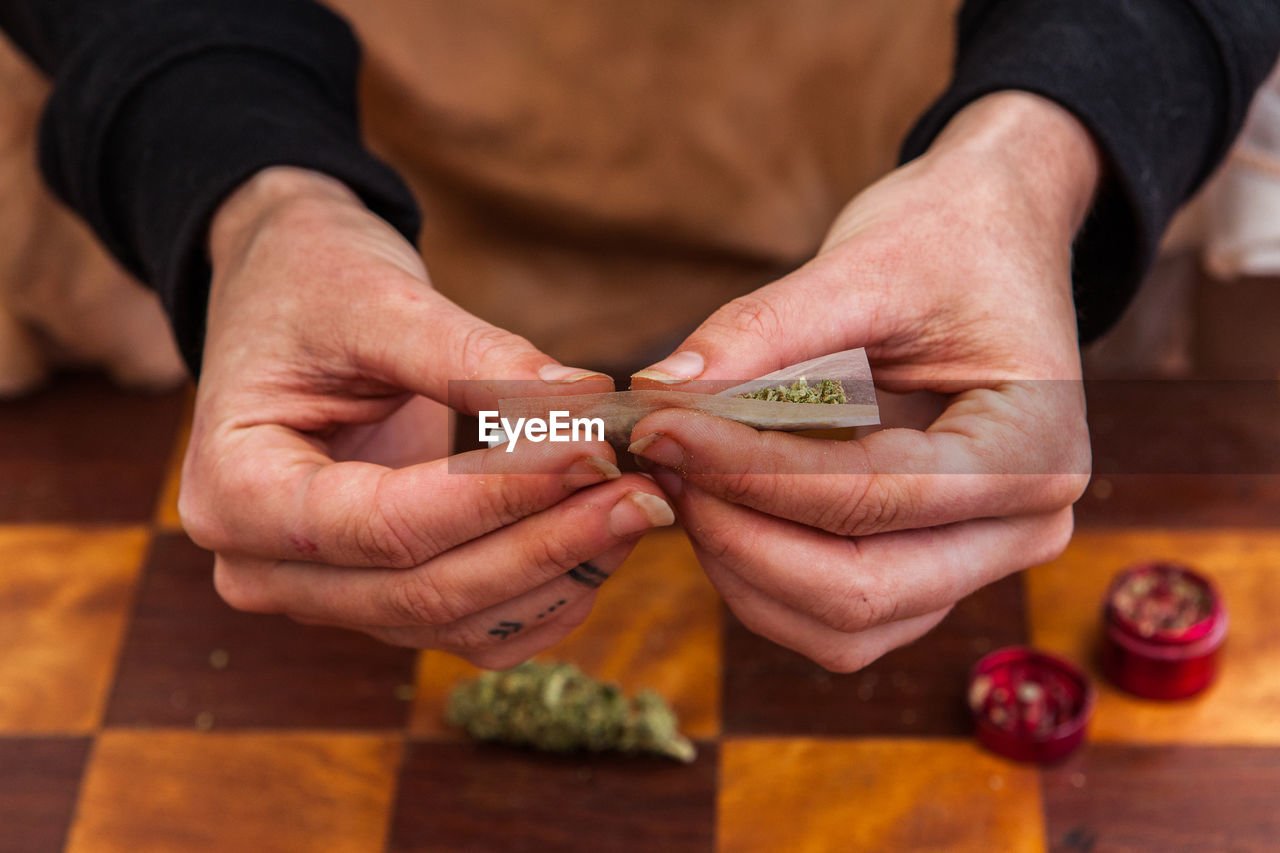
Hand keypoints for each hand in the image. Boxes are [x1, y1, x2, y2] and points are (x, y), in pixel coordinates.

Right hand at [179, 167, 673, 667]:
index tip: (594, 449)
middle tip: (644, 490)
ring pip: (459, 621)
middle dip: (547, 544)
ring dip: (559, 572)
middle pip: (426, 591)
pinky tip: (601, 540)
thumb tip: (586, 403)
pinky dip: (544, 594)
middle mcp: (269, 568)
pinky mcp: (383, 598)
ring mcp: (327, 596)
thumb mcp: (378, 301)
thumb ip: (474, 357)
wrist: (291, 297)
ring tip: (640, 502)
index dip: (500, 494)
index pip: (386, 524)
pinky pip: (474, 629)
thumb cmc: (312, 285)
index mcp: (236, 491)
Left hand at [627, 92, 1097, 670]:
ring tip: (684, 477)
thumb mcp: (863, 265)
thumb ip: (762, 331)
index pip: (875, 495)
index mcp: (1033, 449)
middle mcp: (1022, 527)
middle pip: (861, 592)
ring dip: (742, 568)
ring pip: (842, 628)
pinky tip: (719, 504)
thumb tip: (658, 395)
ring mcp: (978, 562)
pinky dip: (761, 578)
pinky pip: (836, 620)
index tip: (660, 428)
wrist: (992, 243)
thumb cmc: (947, 244)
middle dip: (740, 536)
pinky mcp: (928, 572)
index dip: (752, 472)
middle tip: (664, 460)